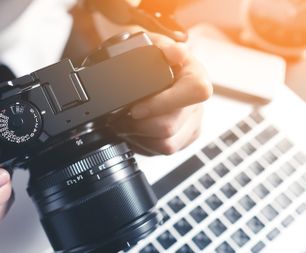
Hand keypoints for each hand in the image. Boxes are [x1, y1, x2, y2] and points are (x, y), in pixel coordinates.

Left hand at [113, 34, 212, 154]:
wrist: (145, 73)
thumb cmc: (148, 59)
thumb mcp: (148, 44)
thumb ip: (161, 46)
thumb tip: (177, 53)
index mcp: (194, 75)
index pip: (195, 91)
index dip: (162, 103)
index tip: (136, 108)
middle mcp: (197, 102)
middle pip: (170, 126)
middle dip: (139, 124)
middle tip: (122, 117)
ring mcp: (192, 123)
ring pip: (166, 144)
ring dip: (140, 136)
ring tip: (126, 123)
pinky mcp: (183, 139)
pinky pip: (163, 151)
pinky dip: (145, 144)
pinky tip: (137, 131)